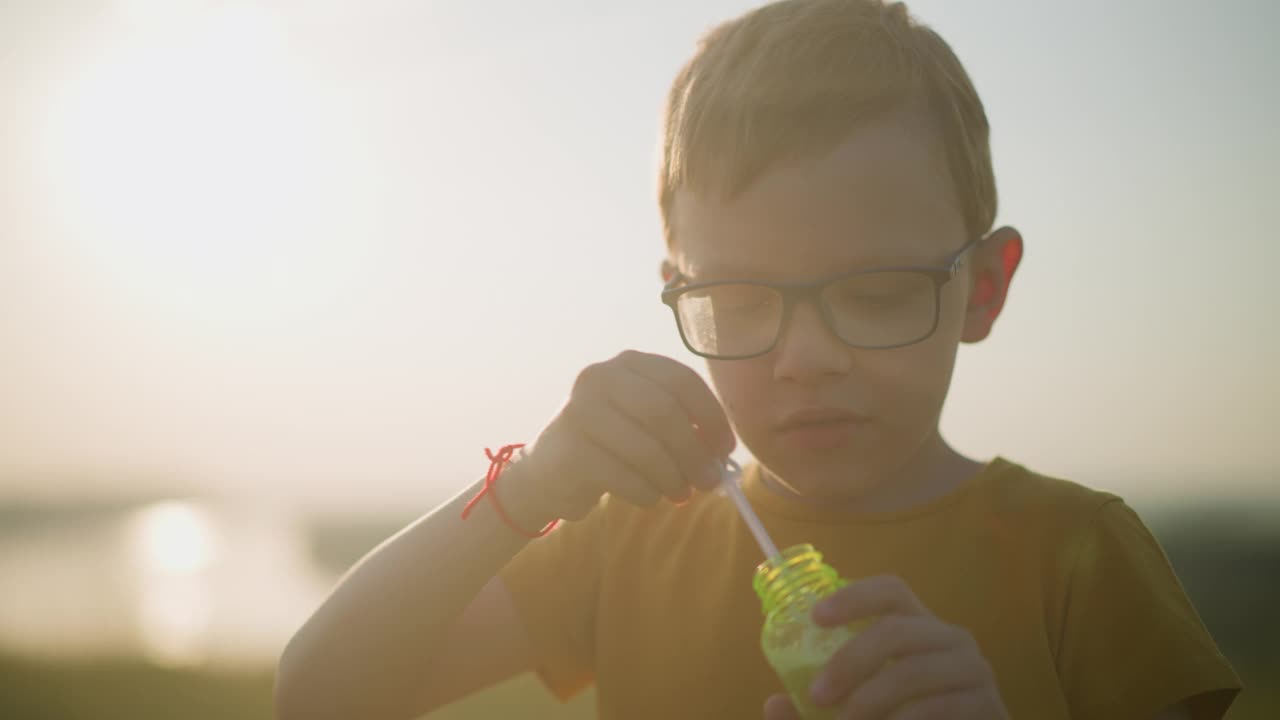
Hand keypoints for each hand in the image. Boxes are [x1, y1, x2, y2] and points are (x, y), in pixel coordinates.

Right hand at [500, 350, 734, 525]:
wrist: (551, 472)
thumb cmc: (613, 446)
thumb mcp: (647, 425)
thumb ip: (684, 428)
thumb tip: (720, 456)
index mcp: (628, 364)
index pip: (681, 380)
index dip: (711, 416)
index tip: (725, 449)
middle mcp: (600, 378)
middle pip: (663, 412)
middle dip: (693, 452)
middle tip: (710, 481)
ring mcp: (579, 412)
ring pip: (646, 448)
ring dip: (673, 478)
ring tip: (680, 493)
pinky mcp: (570, 451)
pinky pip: (625, 477)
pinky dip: (648, 493)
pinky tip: (649, 497)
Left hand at [763, 575, 1007, 719]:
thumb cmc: (908, 719)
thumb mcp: (859, 708)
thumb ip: (817, 708)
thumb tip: (773, 704)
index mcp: (918, 627)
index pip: (891, 590)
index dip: (853, 597)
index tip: (815, 617)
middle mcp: (950, 639)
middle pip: (896, 630)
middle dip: (850, 661)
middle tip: (818, 696)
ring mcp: (975, 671)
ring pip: (914, 673)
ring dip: (872, 701)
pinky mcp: (989, 705)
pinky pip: (940, 707)